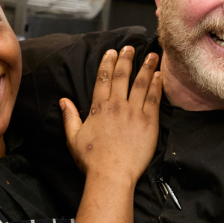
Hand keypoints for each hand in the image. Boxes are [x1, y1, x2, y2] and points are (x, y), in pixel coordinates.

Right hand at [60, 47, 160, 184]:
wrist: (112, 175)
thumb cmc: (92, 161)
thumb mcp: (73, 138)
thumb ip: (70, 117)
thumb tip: (64, 101)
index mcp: (99, 108)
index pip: (103, 79)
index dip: (108, 63)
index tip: (112, 52)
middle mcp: (117, 105)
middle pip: (122, 76)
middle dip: (126, 59)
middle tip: (130, 48)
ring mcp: (134, 112)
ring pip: (141, 83)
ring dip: (147, 67)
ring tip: (152, 55)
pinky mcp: (149, 122)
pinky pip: (154, 98)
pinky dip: (157, 85)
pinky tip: (160, 75)